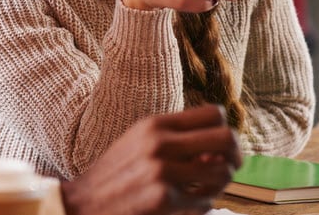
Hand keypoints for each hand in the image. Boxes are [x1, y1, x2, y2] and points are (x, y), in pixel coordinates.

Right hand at [61, 104, 241, 214]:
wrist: (84, 203)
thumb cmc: (117, 174)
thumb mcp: (141, 142)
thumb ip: (176, 138)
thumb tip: (219, 147)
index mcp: (155, 124)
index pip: (214, 113)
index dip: (224, 130)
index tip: (218, 148)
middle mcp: (160, 142)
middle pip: (227, 138)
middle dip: (234, 156)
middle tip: (226, 168)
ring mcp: (163, 171)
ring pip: (223, 172)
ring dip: (220, 184)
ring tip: (204, 190)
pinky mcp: (164, 199)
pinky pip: (206, 201)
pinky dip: (202, 205)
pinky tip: (187, 205)